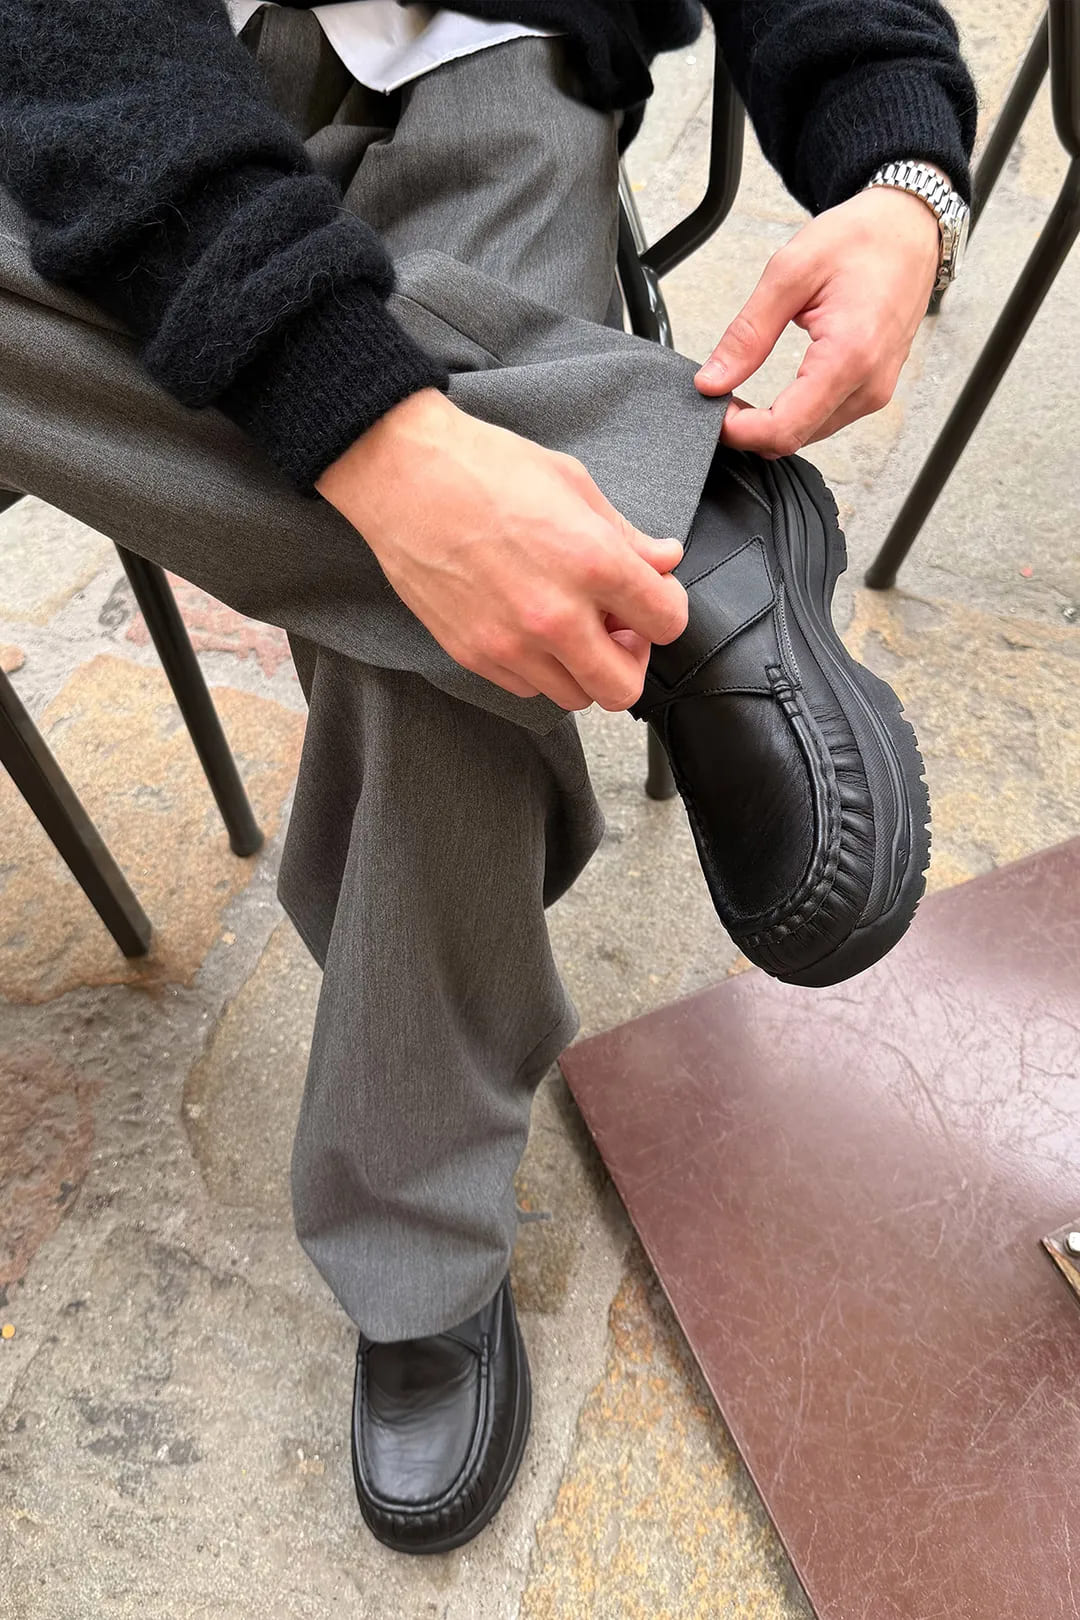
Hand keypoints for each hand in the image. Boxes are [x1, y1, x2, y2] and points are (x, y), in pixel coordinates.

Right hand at [316, 389, 688, 710]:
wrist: (402, 475)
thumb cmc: (484, 468)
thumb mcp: (573, 485)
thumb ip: (626, 535)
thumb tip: (665, 560)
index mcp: (593, 563)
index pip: (668, 623)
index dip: (667, 610)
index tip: (651, 598)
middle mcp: (555, 615)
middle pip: (624, 687)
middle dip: (631, 660)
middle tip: (617, 628)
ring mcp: (511, 643)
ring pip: (575, 697)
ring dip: (584, 669)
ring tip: (570, 628)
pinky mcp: (473, 655)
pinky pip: (527, 689)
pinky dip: (539, 669)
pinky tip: (530, 629)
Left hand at [696, 184, 942, 456]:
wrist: (910, 229)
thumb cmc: (863, 239)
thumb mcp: (789, 273)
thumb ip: (747, 334)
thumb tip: (712, 381)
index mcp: (850, 356)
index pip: (784, 428)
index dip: (739, 431)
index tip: (711, 410)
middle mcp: (869, 384)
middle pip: (794, 439)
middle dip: (749, 429)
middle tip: (718, 398)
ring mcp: (875, 391)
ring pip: (808, 435)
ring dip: (769, 424)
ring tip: (740, 393)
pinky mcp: (874, 390)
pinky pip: (825, 420)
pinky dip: (793, 414)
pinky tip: (775, 393)